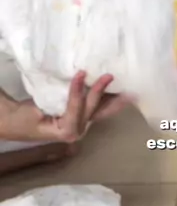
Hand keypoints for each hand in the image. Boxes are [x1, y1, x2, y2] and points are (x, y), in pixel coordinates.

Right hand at [9, 72, 130, 142]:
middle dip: (105, 94)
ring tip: (131, 89)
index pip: (76, 110)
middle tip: (112, 76)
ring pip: (101, 110)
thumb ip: (55, 99)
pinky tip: (119, 90)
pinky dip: (107, 97)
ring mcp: (81, 124)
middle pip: (94, 110)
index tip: (80, 73)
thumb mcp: (36, 110)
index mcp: (66, 131)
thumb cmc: (24, 119)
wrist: (17, 123)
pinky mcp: (81, 117)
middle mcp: (78, 130)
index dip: (78, 92)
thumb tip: (74, 81)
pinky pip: (96, 107)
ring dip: (114, 98)